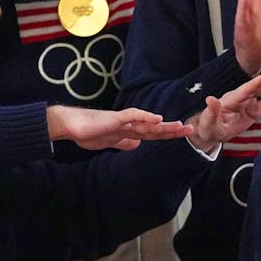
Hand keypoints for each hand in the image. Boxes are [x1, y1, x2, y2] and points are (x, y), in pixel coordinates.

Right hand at [47, 105, 190, 150]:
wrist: (70, 126)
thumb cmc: (86, 133)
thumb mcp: (109, 143)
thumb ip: (123, 142)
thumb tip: (136, 145)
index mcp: (128, 132)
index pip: (151, 134)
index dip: (166, 135)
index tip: (181, 137)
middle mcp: (128, 125)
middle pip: (154, 128)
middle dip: (172, 129)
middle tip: (190, 129)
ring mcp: (122, 121)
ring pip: (147, 121)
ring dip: (164, 124)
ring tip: (179, 125)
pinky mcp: (114, 118)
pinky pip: (132, 116)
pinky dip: (145, 116)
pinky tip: (157, 117)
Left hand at [186, 62, 260, 151]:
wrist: (213, 131)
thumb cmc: (209, 126)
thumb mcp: (209, 122)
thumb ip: (212, 111)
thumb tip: (210, 99)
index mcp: (233, 99)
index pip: (247, 90)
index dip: (257, 82)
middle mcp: (243, 97)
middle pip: (259, 85)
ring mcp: (250, 101)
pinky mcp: (256, 108)